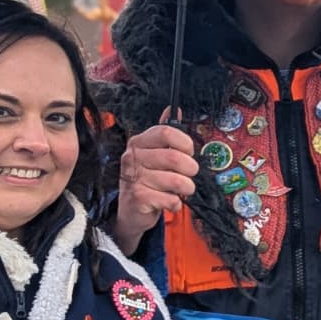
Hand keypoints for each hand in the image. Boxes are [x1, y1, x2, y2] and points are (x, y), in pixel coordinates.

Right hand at [112, 116, 197, 253]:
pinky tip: (169, 202)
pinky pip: (170, 199)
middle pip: (175, 157)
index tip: (189, 152)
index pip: (167, 132)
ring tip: (181, 190)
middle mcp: (133, 157)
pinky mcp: (138, 198)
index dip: (185, 143)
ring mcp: (134, 178)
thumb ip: (165, 134)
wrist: (130, 210)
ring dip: (186, 188)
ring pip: (176, 181)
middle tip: (189, 174)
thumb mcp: (153, 154)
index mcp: (139, 142)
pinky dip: (176, 203)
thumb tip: (174, 109)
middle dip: (190, 169)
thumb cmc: (146, 179)